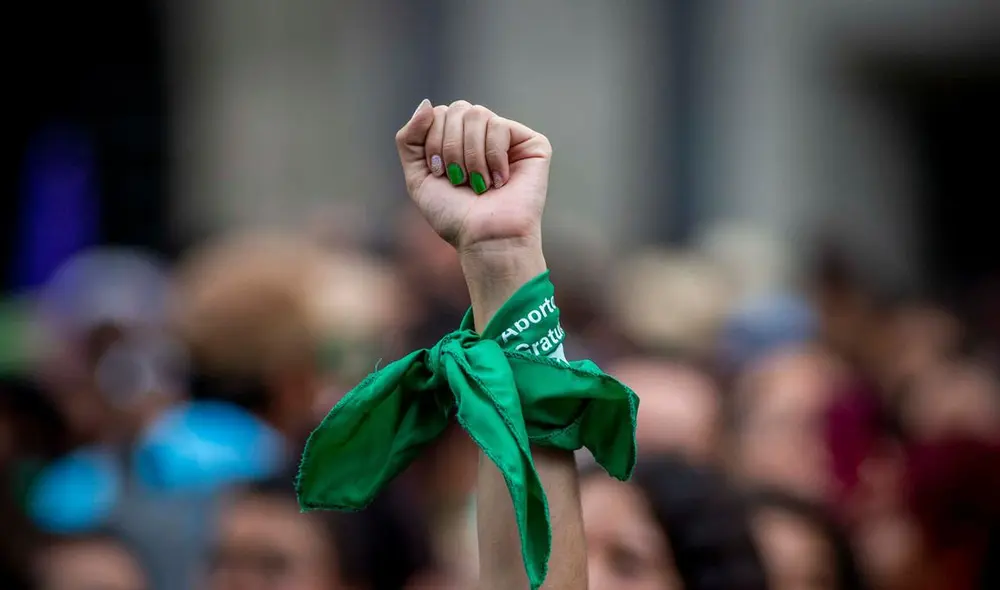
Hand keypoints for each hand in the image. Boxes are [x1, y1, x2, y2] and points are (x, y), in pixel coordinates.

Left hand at [395, 100, 551, 253]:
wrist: (484, 239)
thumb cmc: (454, 216)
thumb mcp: (417, 177)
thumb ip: (410, 138)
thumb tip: (427, 103)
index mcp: (458, 141)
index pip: (438, 113)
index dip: (433, 142)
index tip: (440, 174)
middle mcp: (483, 136)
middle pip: (457, 109)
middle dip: (450, 147)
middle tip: (459, 179)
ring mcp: (508, 138)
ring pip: (477, 114)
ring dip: (470, 155)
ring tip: (479, 184)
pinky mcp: (532, 144)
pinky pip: (500, 126)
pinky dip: (492, 156)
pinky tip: (500, 180)